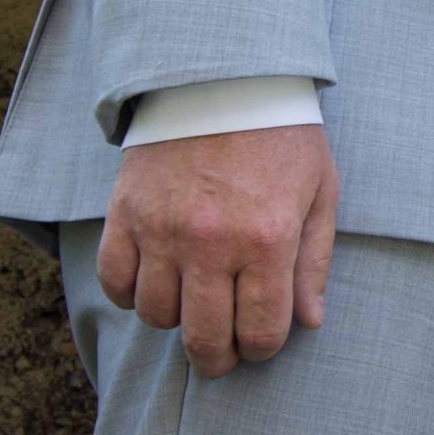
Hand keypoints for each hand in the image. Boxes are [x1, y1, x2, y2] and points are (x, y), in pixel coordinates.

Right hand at [96, 126, 338, 376]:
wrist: (222, 75)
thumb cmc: (280, 135)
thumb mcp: (319, 193)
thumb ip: (314, 262)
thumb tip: (308, 322)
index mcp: (266, 239)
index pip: (259, 332)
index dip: (260, 350)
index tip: (259, 341)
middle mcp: (211, 242)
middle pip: (204, 339)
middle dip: (216, 359)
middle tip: (220, 353)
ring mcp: (161, 229)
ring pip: (155, 316)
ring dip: (174, 321)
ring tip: (190, 302)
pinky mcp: (125, 212)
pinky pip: (114, 280)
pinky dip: (128, 294)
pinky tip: (151, 282)